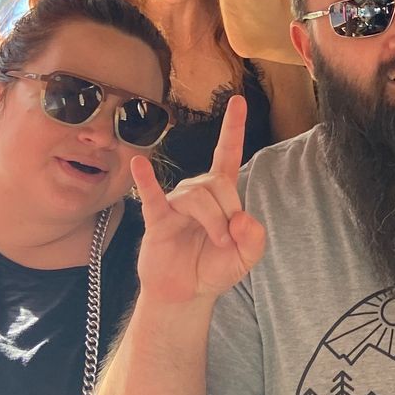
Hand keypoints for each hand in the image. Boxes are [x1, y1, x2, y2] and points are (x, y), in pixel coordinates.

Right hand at [131, 97, 265, 304]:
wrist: (186, 294)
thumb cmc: (215, 268)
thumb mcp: (247, 257)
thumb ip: (255, 238)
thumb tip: (242, 219)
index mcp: (220, 194)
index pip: (227, 154)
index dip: (233, 128)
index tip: (238, 100)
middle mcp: (197, 191)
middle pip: (217, 185)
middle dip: (228, 214)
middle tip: (228, 241)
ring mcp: (175, 203)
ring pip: (197, 197)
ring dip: (212, 222)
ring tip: (216, 243)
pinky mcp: (157, 219)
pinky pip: (152, 196)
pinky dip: (146, 180)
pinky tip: (140, 164)